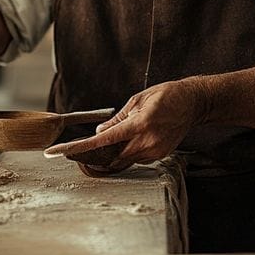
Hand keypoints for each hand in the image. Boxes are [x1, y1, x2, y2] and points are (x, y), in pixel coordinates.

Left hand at [44, 78, 206, 168]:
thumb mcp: (137, 101)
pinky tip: (129, 138)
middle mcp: (147, 141)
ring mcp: (155, 151)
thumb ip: (117, 120)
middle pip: (112, 157)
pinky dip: (127, 151)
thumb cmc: (166, 95)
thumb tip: (99, 132)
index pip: (103, 141)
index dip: (79, 148)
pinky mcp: (160, 155)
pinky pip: (136, 158)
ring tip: (107, 140)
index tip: (60, 152)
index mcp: (139, 124)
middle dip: (95, 155)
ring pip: (124, 159)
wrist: (194, 102)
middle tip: (77, 150)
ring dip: (112, 152)